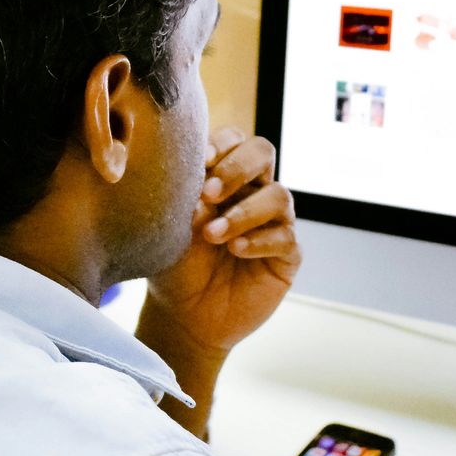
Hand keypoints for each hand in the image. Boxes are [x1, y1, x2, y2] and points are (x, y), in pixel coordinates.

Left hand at [144, 126, 300, 354]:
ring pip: (279, 195)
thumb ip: (183, 197)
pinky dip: (259, 240)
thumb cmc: (175, 265)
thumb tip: (197, 178)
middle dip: (238, 167)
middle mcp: (251, 192)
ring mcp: (272, 222)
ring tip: (214, 235)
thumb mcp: (170, 227)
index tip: (200, 161)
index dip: (221, 144)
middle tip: (210, 194)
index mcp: (223, 176)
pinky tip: (236, 250)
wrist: (183, 316)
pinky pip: (285, 237)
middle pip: (263, 152)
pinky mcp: (286, 255)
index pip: (233, 140)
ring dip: (244, 212)